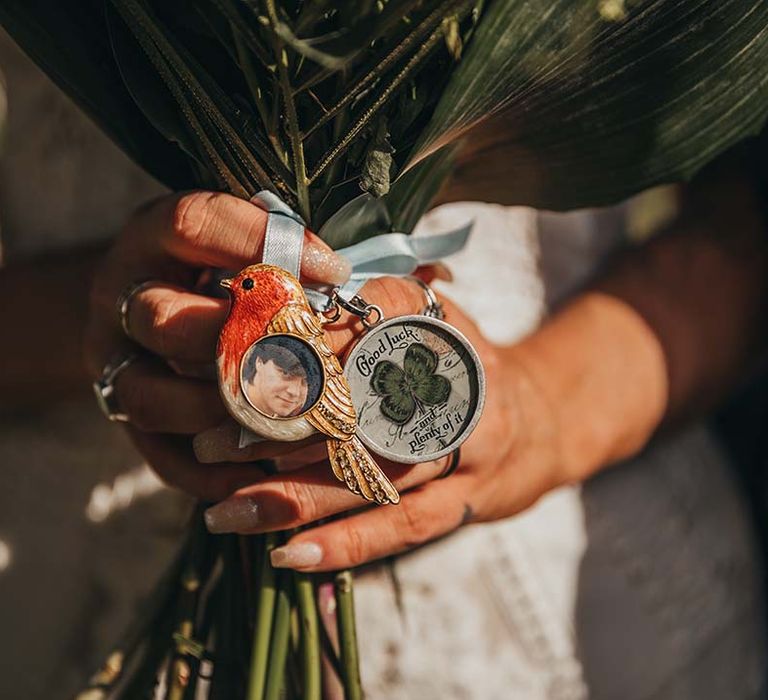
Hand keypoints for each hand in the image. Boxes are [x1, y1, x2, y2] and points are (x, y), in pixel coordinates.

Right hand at [84, 190, 351, 499]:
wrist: (148, 299)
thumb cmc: (217, 266)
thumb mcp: (239, 239)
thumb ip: (277, 252)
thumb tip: (340, 284)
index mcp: (154, 239)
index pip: (193, 225)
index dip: (262, 245)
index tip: (335, 273)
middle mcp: (122, 298)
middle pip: (161, 318)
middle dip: (236, 342)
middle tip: (302, 358)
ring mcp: (115, 361)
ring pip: (148, 397)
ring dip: (221, 415)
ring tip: (285, 421)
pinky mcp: (126, 415)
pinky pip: (159, 454)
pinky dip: (211, 471)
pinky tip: (261, 473)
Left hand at [197, 280, 567, 571]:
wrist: (544, 418)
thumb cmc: (461, 365)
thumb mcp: (432, 315)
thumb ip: (375, 299)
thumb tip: (292, 284)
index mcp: (440, 326)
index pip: (368, 323)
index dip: (306, 341)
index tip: (241, 354)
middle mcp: (456, 383)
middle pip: (363, 406)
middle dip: (281, 428)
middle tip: (208, 442)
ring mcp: (467, 446)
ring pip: (376, 474)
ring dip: (298, 496)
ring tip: (226, 511)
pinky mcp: (469, 500)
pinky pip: (404, 526)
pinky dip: (347, 544)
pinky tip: (289, 556)